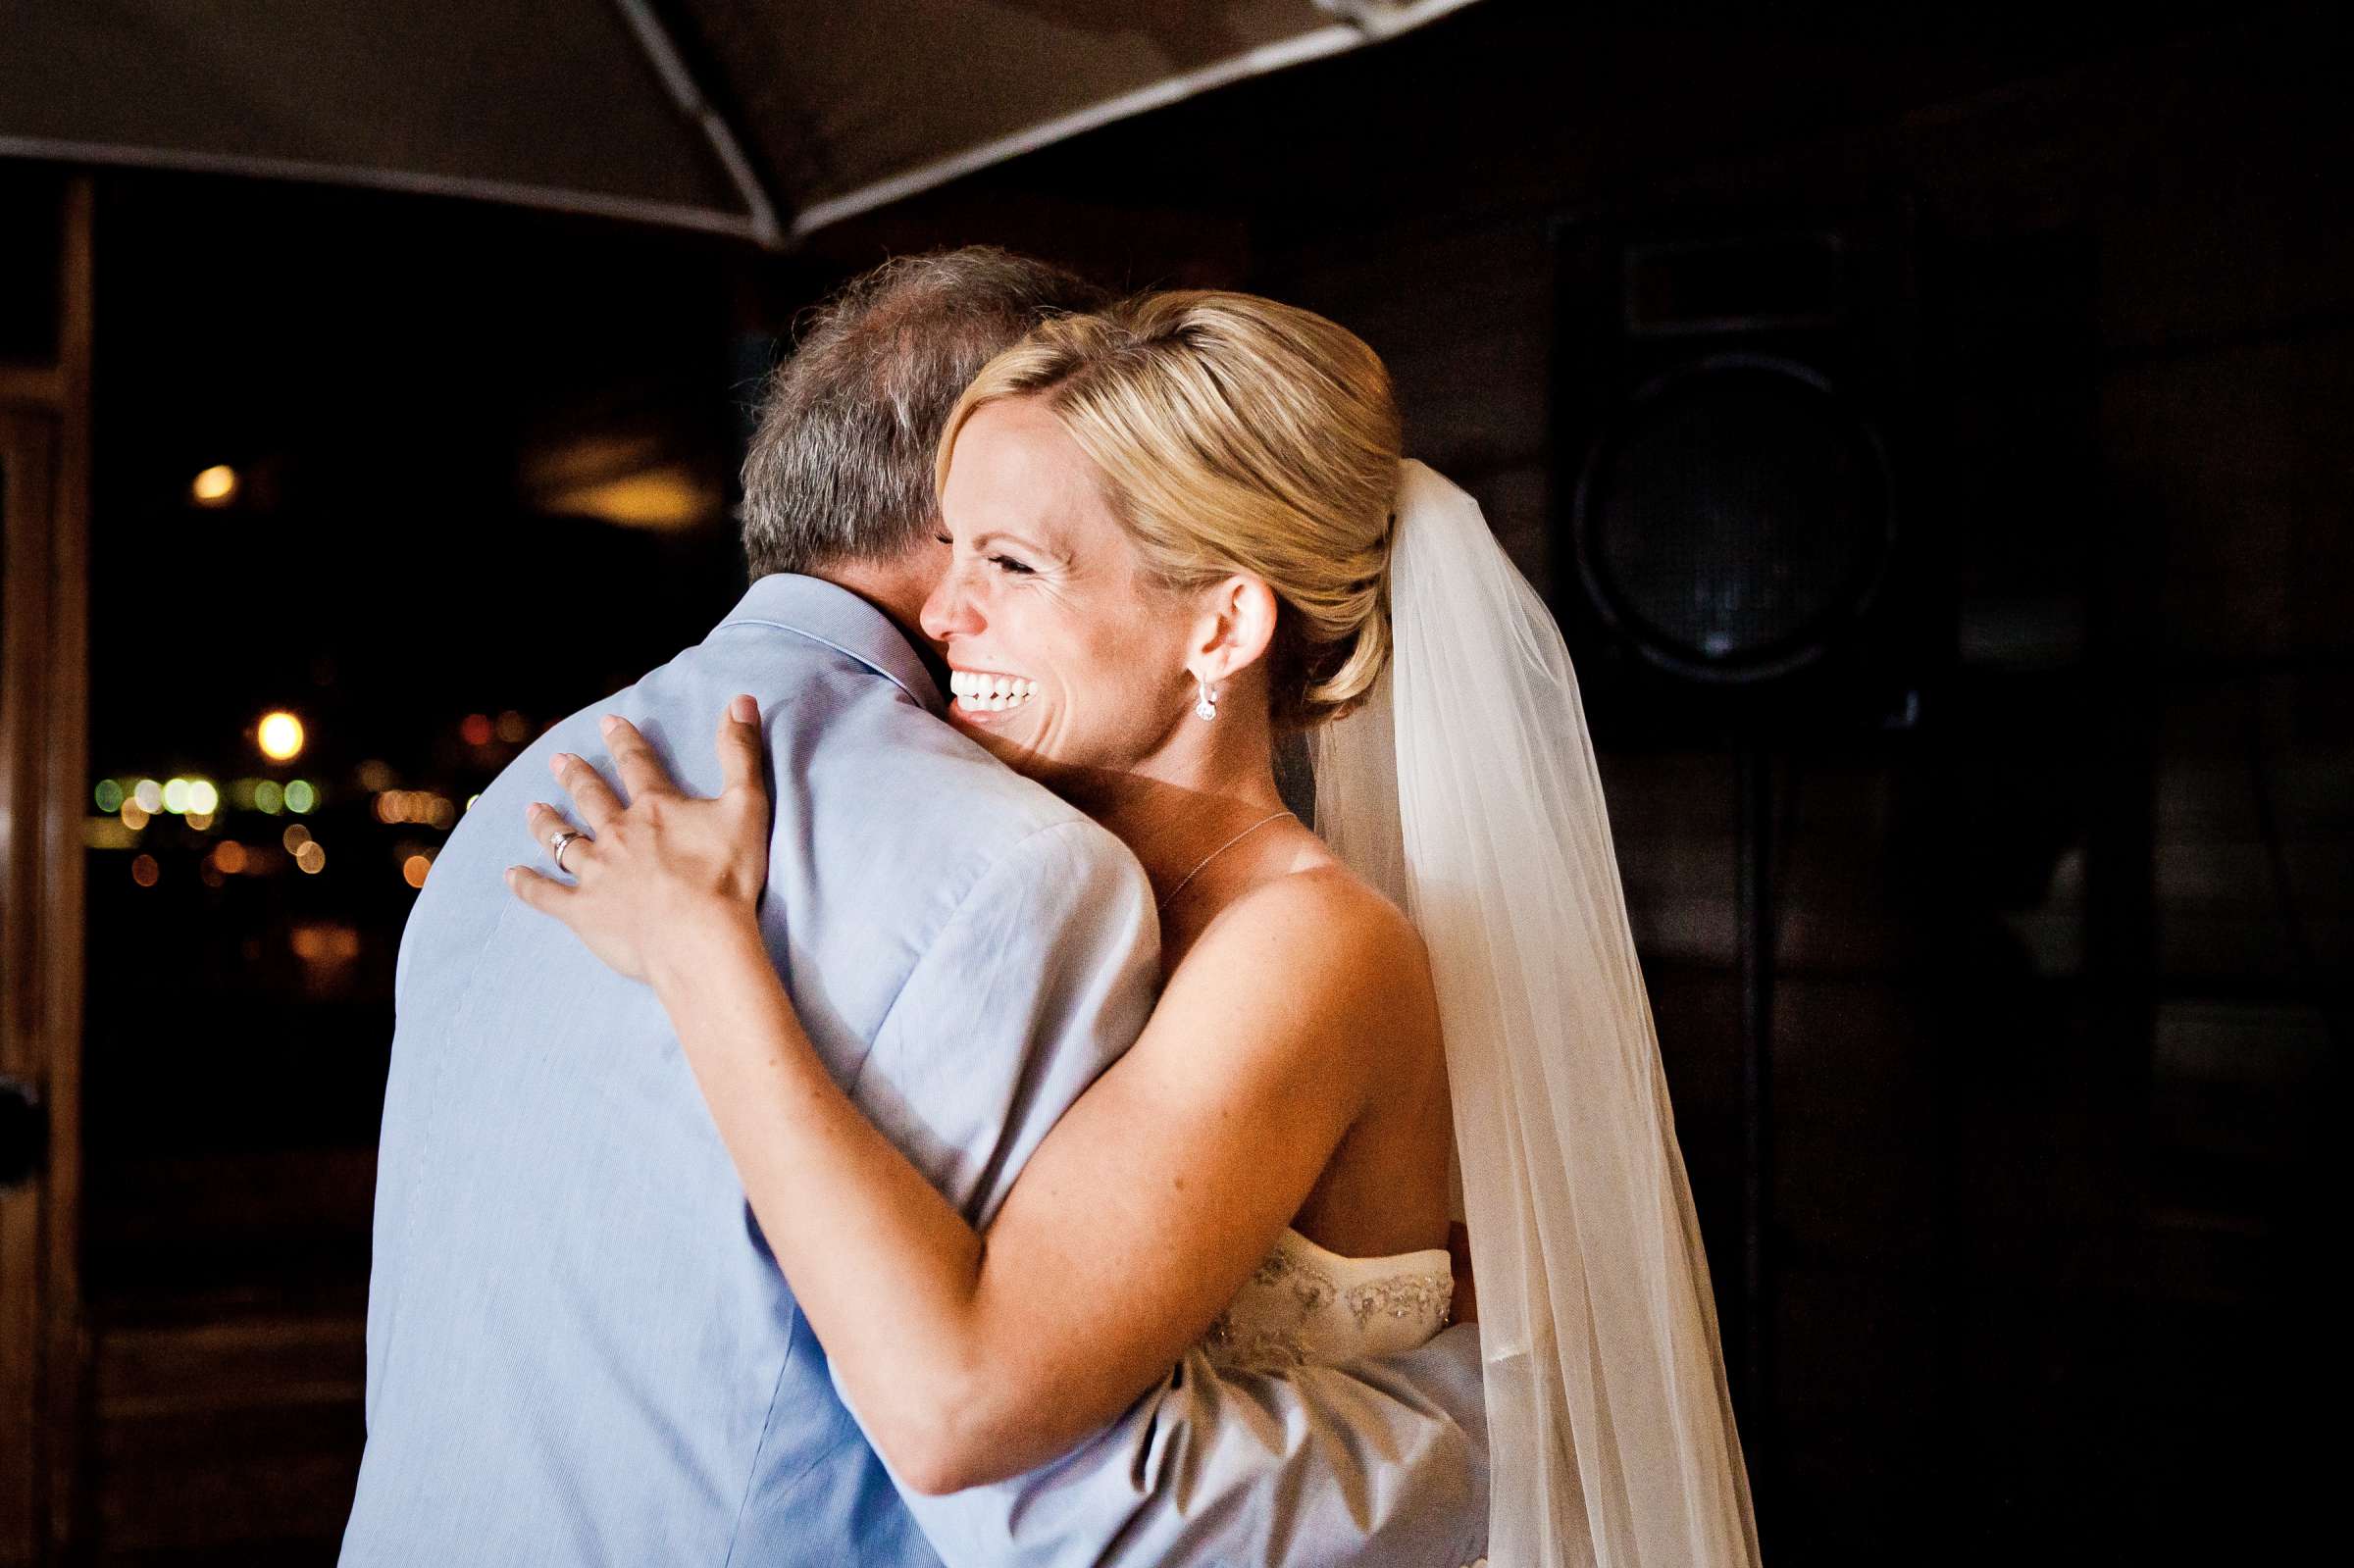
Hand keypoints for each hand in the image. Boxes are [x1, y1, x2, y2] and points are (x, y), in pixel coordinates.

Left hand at [507, 696, 770, 984]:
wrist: (698, 939)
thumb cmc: (727, 876)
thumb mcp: (747, 806)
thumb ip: (741, 754)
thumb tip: (740, 700)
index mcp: (655, 809)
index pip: (637, 764)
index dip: (624, 741)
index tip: (608, 722)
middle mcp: (618, 833)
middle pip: (591, 798)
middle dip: (576, 776)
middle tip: (559, 759)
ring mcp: (596, 873)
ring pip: (562, 840)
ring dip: (546, 823)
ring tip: (532, 809)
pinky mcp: (583, 911)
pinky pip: (546, 894)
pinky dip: (527, 884)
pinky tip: (512, 875)